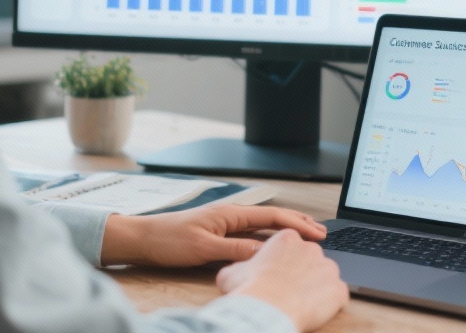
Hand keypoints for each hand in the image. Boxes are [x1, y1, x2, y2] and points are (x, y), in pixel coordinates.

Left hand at [100, 205, 326, 266]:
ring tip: (306, 236)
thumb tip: (263, 251)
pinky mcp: (218, 235)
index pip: (271, 217)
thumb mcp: (203, 248)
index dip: (296, 224)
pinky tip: (275, 246)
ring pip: (263, 226)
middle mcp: (230, 215)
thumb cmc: (168, 240)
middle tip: (321, 233)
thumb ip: (234, 249)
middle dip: (298, 223)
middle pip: (272, 218)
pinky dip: (268, 239)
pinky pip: (250, 235)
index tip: (316, 233)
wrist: (143, 239)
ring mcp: (225, 224)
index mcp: (230, 213)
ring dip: (285, 231)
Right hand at [216, 229, 348, 331]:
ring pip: (325, 276)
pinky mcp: (339, 289)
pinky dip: (329, 303)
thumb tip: (238, 272)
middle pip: (310, 259)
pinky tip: (315, 310)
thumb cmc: (250, 289)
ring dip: (316, 287)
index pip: (291, 246)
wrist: (267, 309)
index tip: (278, 274)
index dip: (284, 261)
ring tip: (301, 302)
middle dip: (302, 273)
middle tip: (288, 289)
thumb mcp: (232, 272)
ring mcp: (329, 268)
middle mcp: (311, 248)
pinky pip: (338, 295)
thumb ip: (240, 267)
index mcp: (287, 239)